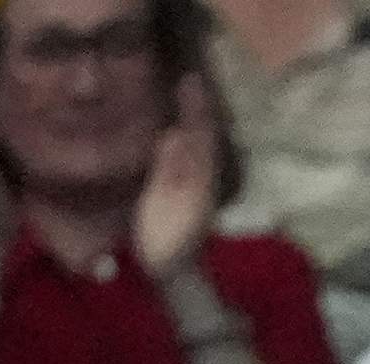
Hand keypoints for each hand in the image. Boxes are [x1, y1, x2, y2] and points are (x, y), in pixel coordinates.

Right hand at [135, 72, 218, 280]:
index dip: (196, 107)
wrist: (175, 278)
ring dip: (198, 124)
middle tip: (191, 82)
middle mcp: (206, 182)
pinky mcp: (194, 203)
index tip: (190, 79)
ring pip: (204, 150)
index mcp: (199, 179)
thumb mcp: (162, 202)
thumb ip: (170, 167)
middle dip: (200, 110)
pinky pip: (198, 162)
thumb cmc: (164, 241)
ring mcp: (202, 194)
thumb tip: (178, 133)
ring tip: (189, 101)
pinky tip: (183, 138)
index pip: (201, 134)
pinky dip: (193, 143)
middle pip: (206, 139)